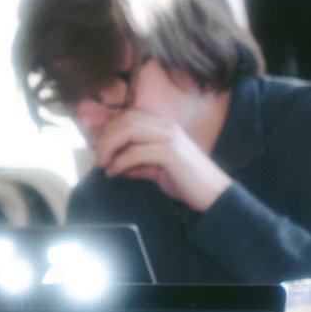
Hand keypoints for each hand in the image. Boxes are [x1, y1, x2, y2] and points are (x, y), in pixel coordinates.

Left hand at [90, 111, 232, 213]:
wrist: (213, 194)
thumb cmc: (187, 182)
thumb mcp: (157, 170)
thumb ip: (138, 164)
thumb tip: (115, 166)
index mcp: (164, 127)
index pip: (129, 117)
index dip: (109, 130)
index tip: (97, 148)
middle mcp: (166, 127)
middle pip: (126, 120)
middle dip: (106, 137)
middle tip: (97, 158)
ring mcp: (169, 138)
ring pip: (129, 130)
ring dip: (109, 147)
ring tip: (101, 164)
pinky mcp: (170, 153)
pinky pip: (137, 152)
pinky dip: (120, 162)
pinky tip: (114, 173)